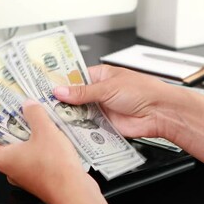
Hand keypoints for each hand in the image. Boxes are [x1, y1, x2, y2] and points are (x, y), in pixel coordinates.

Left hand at [0, 99, 112, 203]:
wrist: (75, 192)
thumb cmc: (55, 168)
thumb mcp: (44, 130)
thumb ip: (34, 113)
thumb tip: (29, 105)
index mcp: (2, 158)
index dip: (0, 118)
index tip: (6, 106)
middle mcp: (10, 168)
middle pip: (10, 139)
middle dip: (21, 123)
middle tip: (28, 108)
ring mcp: (25, 174)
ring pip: (26, 147)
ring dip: (35, 134)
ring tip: (44, 119)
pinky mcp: (39, 177)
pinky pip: (37, 156)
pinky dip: (43, 146)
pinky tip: (54, 135)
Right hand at [53, 64, 186, 139]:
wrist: (160, 113)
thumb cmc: (142, 91)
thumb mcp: (108, 87)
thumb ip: (82, 92)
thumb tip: (60, 91)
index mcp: (99, 75)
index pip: (73, 76)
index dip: (59, 81)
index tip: (43, 84)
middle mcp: (98, 92)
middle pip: (73, 96)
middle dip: (61, 100)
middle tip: (43, 103)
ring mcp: (100, 108)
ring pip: (78, 112)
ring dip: (68, 115)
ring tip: (50, 115)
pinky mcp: (103, 124)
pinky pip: (86, 126)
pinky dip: (78, 127)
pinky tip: (66, 128)